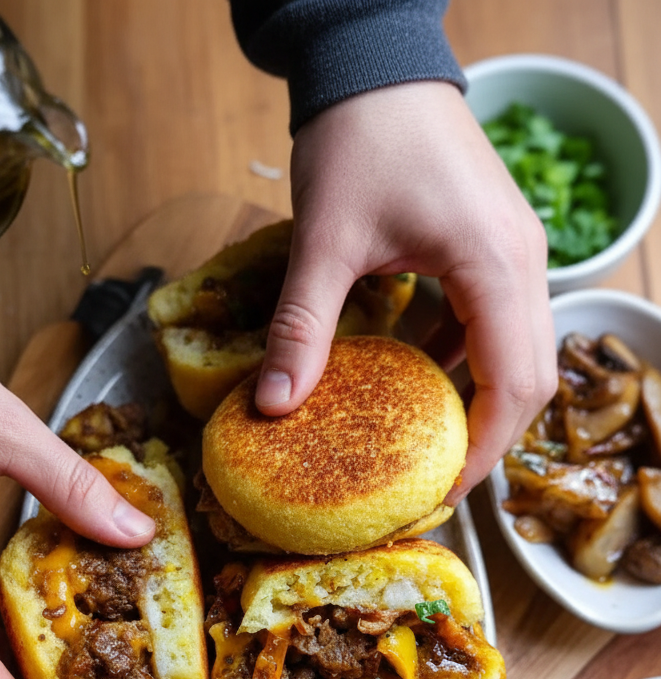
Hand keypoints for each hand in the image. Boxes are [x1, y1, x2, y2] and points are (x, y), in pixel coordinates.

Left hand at [255, 81, 556, 498]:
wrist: (377, 61)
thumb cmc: (360, 137)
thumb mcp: (324, 240)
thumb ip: (302, 327)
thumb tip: (273, 408)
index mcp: (496, 267)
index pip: (513, 384)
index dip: (482, 450)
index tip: (440, 492)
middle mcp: (523, 264)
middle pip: (529, 377)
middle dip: (486, 436)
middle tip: (433, 479)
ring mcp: (515, 253)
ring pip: (517, 351)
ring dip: (476, 399)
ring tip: (422, 442)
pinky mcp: (494, 246)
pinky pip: (493, 322)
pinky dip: (460, 358)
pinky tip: (411, 374)